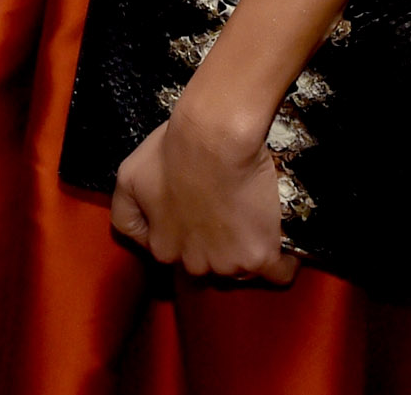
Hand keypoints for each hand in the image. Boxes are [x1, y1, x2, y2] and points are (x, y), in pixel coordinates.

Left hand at [107, 103, 299, 284]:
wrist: (214, 137)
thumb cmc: (172, 150)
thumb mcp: (129, 177)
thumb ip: (126, 215)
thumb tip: (140, 239)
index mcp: (163, 248)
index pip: (178, 253)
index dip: (191, 232)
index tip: (203, 211)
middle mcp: (193, 264)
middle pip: (211, 263)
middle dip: (218, 244)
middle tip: (230, 210)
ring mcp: (228, 263)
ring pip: (242, 268)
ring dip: (248, 249)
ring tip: (256, 219)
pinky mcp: (259, 257)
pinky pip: (279, 273)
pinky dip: (284, 263)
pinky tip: (284, 247)